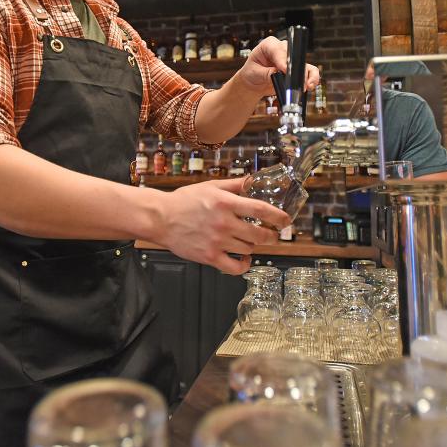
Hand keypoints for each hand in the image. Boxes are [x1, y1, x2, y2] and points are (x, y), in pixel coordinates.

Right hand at [150, 177, 291, 274]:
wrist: (160, 218)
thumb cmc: (184, 201)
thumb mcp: (211, 186)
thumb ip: (235, 185)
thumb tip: (253, 180)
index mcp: (225, 203)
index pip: (261, 209)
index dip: (278, 216)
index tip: (286, 220)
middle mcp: (224, 223)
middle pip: (260, 234)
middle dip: (271, 235)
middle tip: (272, 234)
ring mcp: (217, 241)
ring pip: (249, 248)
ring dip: (254, 245)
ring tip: (252, 241)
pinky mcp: (209, 257)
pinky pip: (235, 267)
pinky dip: (244, 265)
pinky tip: (244, 259)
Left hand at [237, 36, 319, 96]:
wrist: (254, 82)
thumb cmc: (252, 73)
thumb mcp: (254, 73)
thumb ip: (266, 73)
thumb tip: (279, 74)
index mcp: (269, 44)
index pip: (278, 50)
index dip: (283, 61)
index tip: (285, 71)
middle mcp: (283, 48)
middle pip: (293, 55)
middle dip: (295, 69)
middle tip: (296, 81)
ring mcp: (291, 58)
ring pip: (304, 63)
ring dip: (307, 75)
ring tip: (307, 86)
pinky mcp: (297, 68)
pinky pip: (309, 71)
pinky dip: (311, 78)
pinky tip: (310, 86)